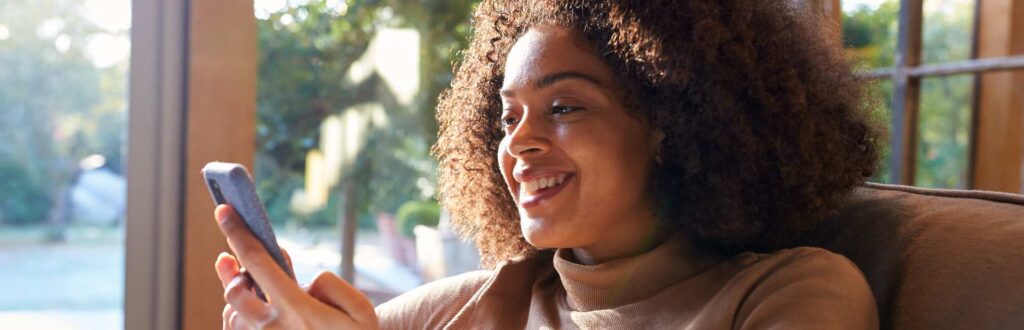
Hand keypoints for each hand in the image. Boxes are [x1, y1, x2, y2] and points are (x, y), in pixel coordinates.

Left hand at [213, 205, 378, 328]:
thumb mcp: (360, 310)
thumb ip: (330, 285)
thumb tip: (302, 282)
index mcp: (297, 310)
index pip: (257, 262)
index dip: (238, 232)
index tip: (223, 210)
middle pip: (234, 290)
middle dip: (231, 270)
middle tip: (229, 258)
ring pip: (231, 315)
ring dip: (235, 297)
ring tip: (243, 285)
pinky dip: (237, 318)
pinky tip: (249, 311)